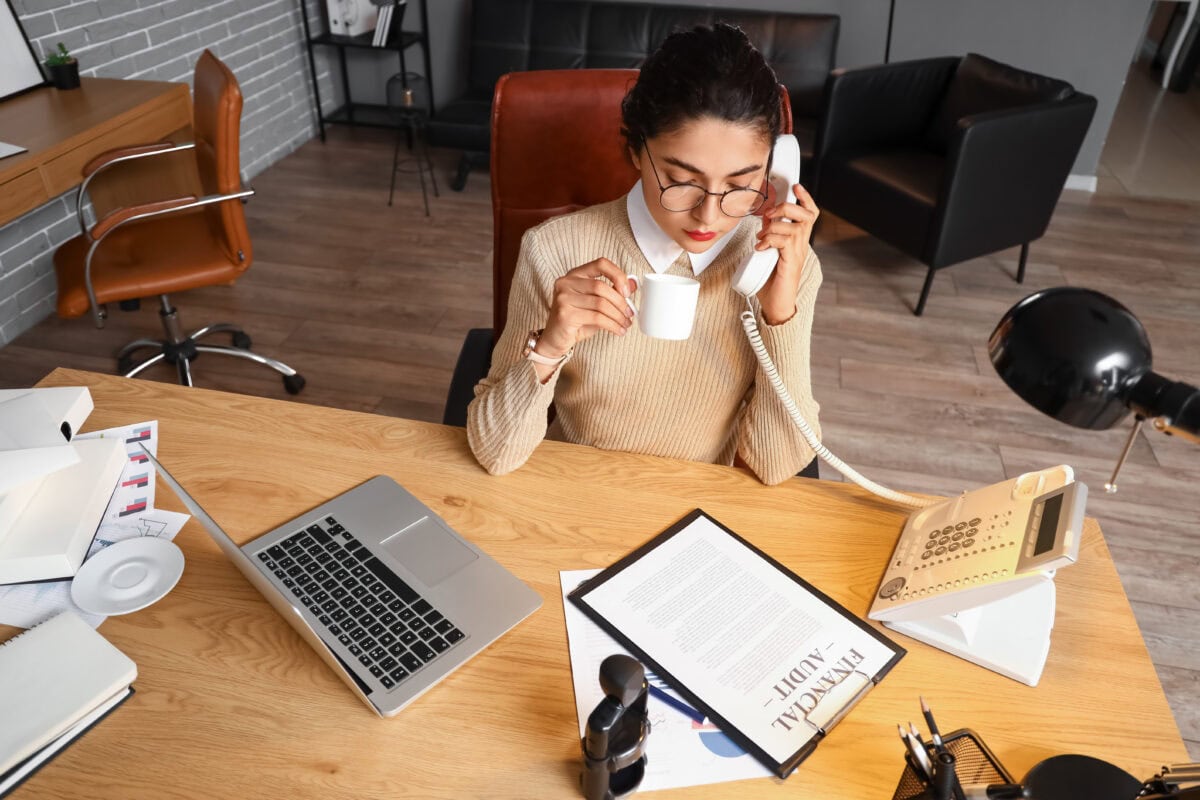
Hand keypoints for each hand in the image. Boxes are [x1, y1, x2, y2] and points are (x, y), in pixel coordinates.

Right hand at [538, 257, 635, 358]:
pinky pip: (596, 317)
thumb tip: (633, 284)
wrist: (555, 339)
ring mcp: (563, 298)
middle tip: (630, 313)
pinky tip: (618, 330)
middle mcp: (566, 282)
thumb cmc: (577, 320)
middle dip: (620, 302)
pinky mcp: (565, 314)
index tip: (627, 291)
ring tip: (625, 324)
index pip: (600, 264)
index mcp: (575, 274)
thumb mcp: (596, 304)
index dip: (617, 275)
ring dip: (618, 316)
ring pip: (600, 303)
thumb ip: (613, 292)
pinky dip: (612, 325)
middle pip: (601, 286)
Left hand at [754, 183, 818, 324]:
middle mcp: (801, 245)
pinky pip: (784, 241)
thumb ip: (769, 237)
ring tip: (761, 236)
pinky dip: (770, 240)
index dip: (805, 198)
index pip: (809, 214)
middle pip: (805, 215)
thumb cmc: (771, 282)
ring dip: (773, 227)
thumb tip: (762, 223)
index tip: (796, 187)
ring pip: (792, 227)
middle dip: (786, 208)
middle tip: (769, 214)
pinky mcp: (790, 263)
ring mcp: (797, 254)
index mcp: (798, 241)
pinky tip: (761, 246)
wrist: (776, 306)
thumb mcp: (769, 253)